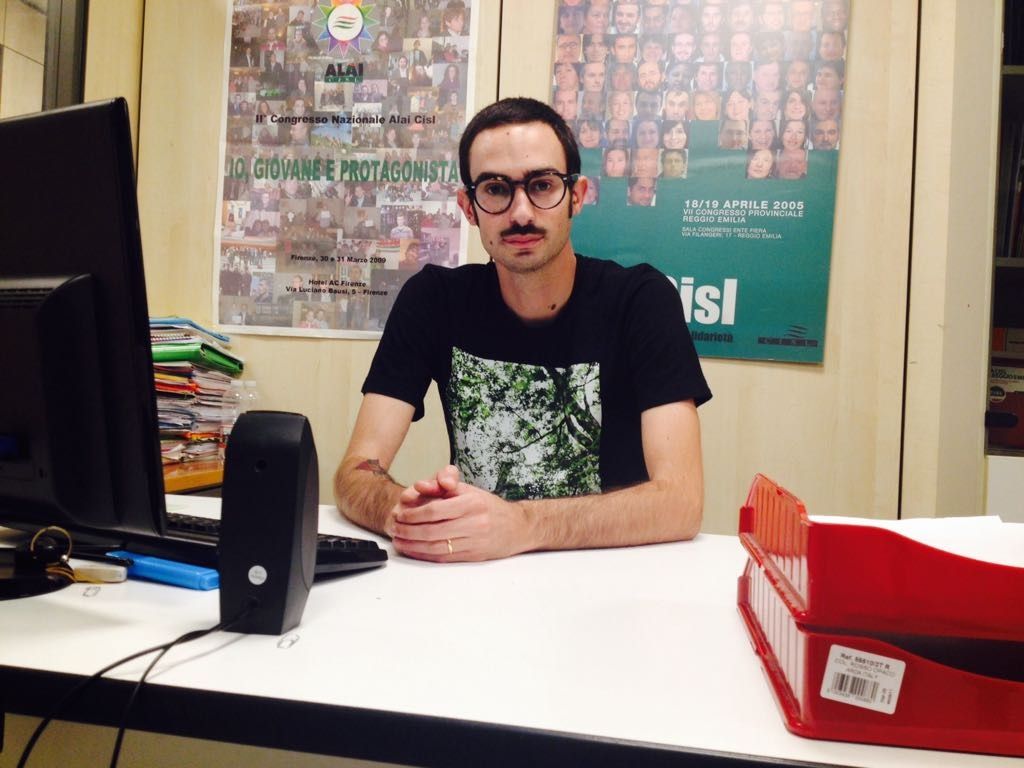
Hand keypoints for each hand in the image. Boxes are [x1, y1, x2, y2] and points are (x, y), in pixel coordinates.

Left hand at [390, 466, 531, 561]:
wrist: (517, 527)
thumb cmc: (489, 507)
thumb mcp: (468, 489)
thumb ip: (442, 484)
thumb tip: (419, 486)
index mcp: (472, 502)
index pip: (435, 510)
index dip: (413, 514)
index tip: (400, 513)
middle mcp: (474, 523)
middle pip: (432, 530)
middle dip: (408, 530)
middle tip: (395, 528)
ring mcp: (474, 542)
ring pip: (435, 546)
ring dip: (412, 545)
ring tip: (399, 540)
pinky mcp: (473, 556)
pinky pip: (443, 557)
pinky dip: (424, 555)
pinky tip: (413, 550)